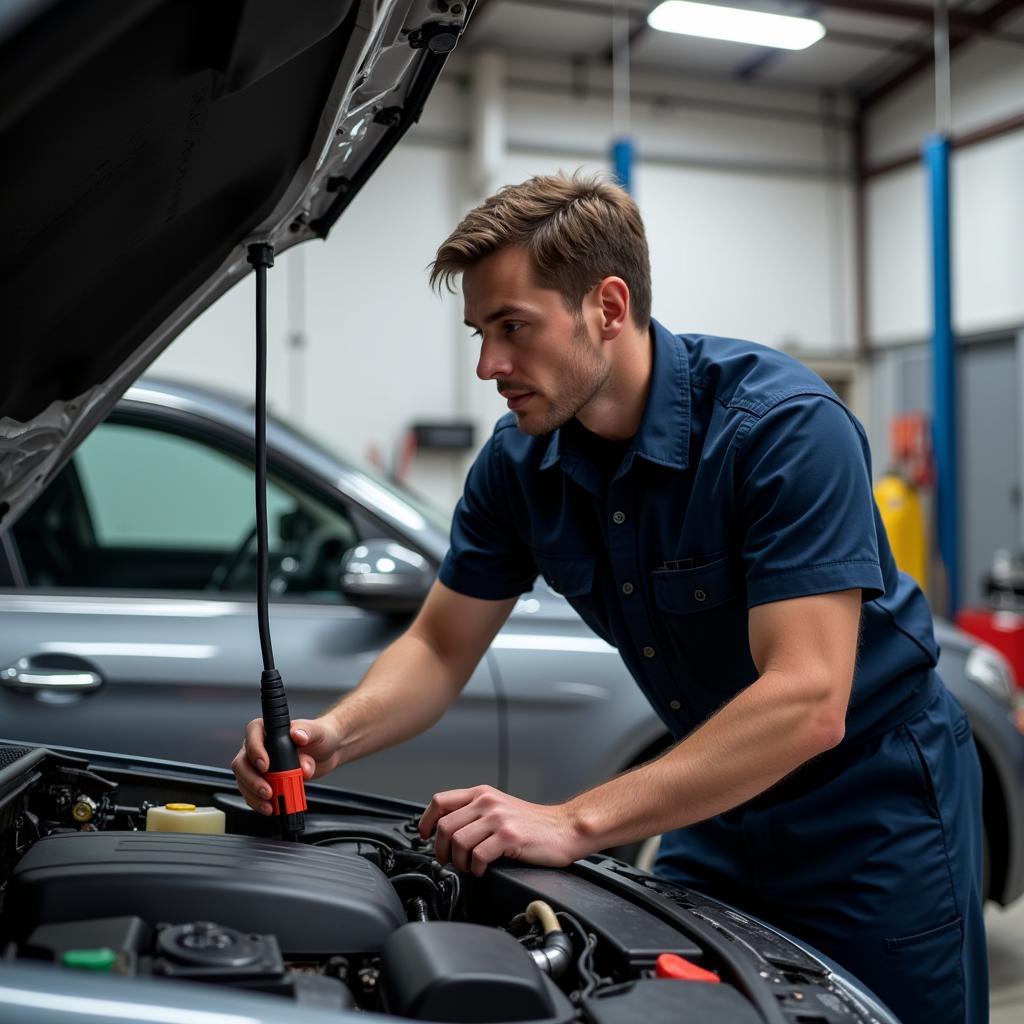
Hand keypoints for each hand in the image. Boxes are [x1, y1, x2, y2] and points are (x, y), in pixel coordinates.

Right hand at [231, 715, 343, 814]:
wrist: (327, 754)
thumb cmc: (320, 736)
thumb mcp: (318, 732)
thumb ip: (307, 731)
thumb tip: (298, 735)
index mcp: (268, 729)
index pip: (252, 734)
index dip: (254, 750)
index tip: (265, 765)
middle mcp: (259, 746)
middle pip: (242, 762)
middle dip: (252, 779)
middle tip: (267, 791)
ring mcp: (258, 765)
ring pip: (243, 780)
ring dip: (253, 795)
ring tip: (269, 804)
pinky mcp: (263, 780)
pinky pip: (251, 793)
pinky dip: (258, 802)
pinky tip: (269, 807)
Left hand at [418, 785, 585, 875]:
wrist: (565, 828)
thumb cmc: (534, 823)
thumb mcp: (500, 808)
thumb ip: (475, 812)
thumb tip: (446, 830)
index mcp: (482, 793)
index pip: (440, 801)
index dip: (426, 821)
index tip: (424, 836)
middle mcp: (488, 802)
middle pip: (445, 826)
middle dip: (441, 850)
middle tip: (448, 861)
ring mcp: (499, 819)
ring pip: (458, 841)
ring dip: (458, 862)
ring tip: (468, 867)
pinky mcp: (509, 837)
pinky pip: (478, 855)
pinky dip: (475, 868)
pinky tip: (482, 870)